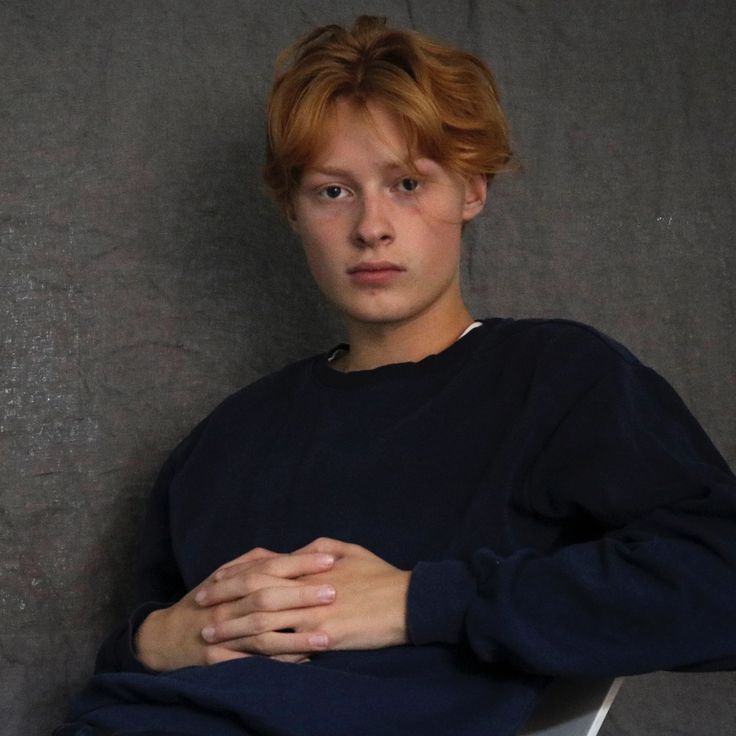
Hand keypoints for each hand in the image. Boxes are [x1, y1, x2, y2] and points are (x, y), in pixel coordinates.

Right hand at [134, 547, 336, 670]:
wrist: (167, 638)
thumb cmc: (206, 602)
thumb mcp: (225, 574)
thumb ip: (255, 563)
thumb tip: (289, 554)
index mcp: (233, 581)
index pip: (271, 567)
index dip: (300, 563)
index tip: (330, 561)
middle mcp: (228, 605)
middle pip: (268, 597)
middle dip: (302, 595)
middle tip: (334, 593)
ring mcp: (223, 634)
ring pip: (262, 634)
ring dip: (296, 637)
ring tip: (327, 637)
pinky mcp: (219, 660)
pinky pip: (253, 663)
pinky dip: (278, 662)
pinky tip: (303, 661)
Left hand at [200, 538, 410, 653]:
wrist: (408, 601)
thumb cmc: (380, 575)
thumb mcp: (349, 550)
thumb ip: (317, 549)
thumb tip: (295, 552)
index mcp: (311, 564)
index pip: (263, 566)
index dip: (236, 572)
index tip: (214, 578)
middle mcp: (306, 587)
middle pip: (255, 591)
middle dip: (224, 599)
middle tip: (199, 606)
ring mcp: (313, 613)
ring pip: (262, 620)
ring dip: (232, 627)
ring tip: (209, 635)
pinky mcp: (324, 637)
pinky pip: (284, 646)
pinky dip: (258, 651)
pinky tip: (240, 657)